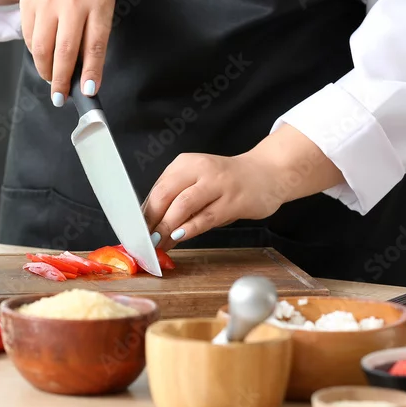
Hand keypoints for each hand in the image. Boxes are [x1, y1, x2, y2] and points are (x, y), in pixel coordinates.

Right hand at [0, 0, 114, 105]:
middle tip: (60, 99)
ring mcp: (47, 2)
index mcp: (98, 2)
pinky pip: (30, 38)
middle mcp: (72, 1)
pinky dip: (37, 53)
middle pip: (65, 50)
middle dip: (61, 80)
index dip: (91, 71)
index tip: (87, 92)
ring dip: (46, 70)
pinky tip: (44, 56)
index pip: (94, 43)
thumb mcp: (101, 0)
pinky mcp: (28, 4)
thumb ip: (95, 32)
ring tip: (52, 80)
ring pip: (43, 47)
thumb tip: (85, 73)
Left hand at [142, 153, 282, 251]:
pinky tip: (180, 237)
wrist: (268, 173)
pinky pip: (206, 218)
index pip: (157, 188)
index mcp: (185, 163)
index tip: (137, 230)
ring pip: (183, 206)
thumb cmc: (228, 182)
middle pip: (165, 194)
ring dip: (167, 228)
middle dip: (152, 220)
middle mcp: (200, 169)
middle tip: (146, 239)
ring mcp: (218, 184)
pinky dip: (189, 229)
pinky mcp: (234, 201)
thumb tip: (151, 223)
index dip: (145, 212)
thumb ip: (177, 198)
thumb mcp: (198, 181)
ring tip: (160, 243)